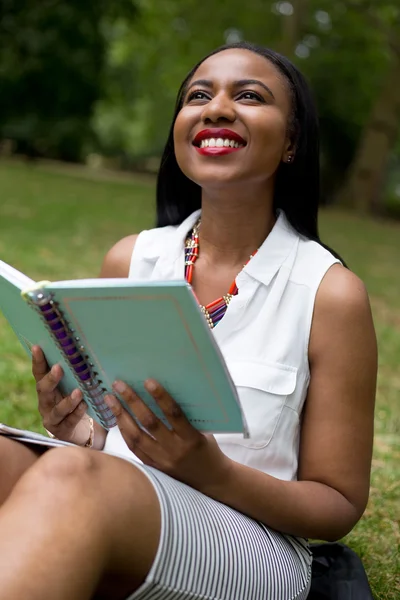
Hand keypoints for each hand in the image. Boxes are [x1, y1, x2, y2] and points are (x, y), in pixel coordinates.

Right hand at [32, 346, 92, 445]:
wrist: (80, 429)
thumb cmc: (75, 401)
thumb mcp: (72, 386)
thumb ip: (73, 373)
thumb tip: (82, 349)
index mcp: (46, 389)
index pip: (39, 373)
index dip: (38, 361)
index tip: (38, 347)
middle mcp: (46, 403)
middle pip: (44, 390)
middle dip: (51, 379)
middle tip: (59, 368)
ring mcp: (52, 418)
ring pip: (57, 410)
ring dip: (68, 401)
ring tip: (78, 392)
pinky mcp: (62, 430)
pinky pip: (69, 422)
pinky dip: (77, 414)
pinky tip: (85, 406)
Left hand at [104, 379, 231, 491]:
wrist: (210, 480)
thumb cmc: (207, 448)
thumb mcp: (203, 430)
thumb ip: (186, 416)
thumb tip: (165, 392)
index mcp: (192, 438)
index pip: (174, 414)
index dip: (161, 397)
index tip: (148, 381)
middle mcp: (175, 450)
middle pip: (149, 423)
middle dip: (132, 402)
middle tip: (119, 384)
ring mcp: (162, 461)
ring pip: (137, 436)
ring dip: (121, 416)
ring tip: (110, 399)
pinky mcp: (154, 468)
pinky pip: (135, 448)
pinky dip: (125, 432)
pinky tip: (117, 419)